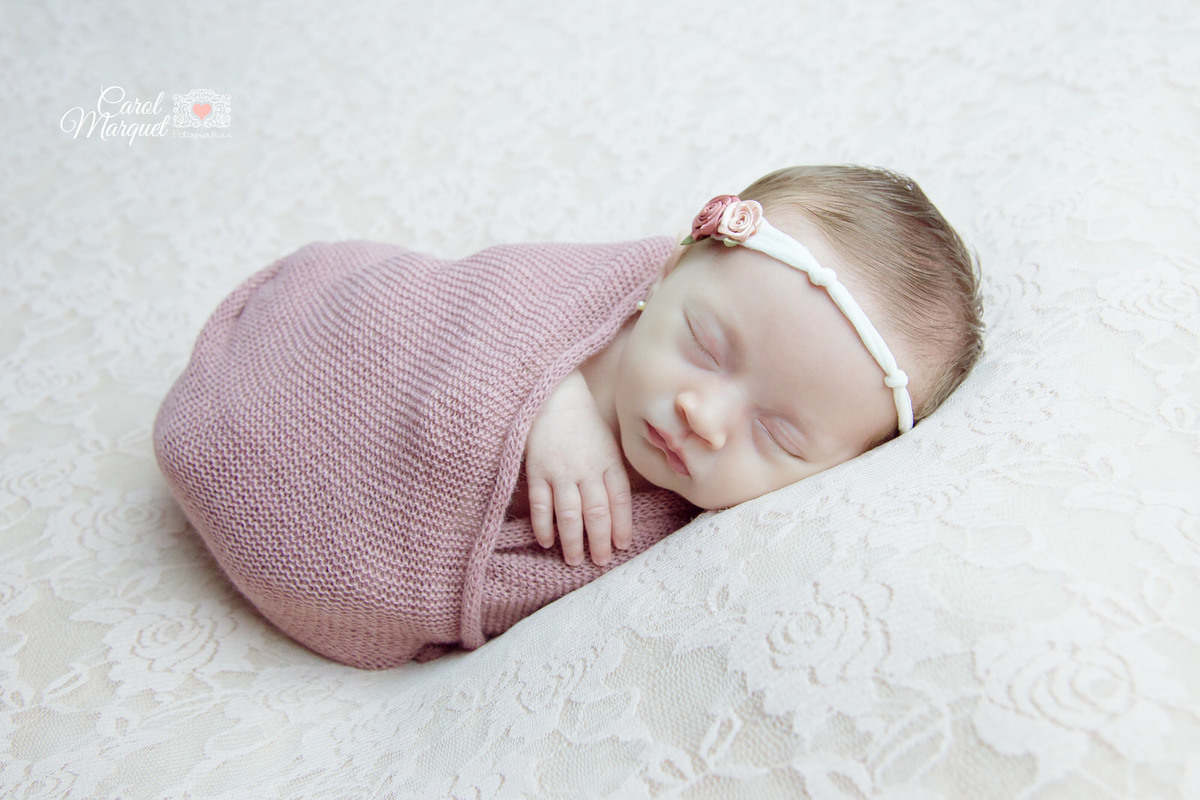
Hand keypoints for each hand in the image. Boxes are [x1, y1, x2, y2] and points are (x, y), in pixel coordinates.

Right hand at [524, 370, 632, 566]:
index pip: (619, 500)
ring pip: (570, 514)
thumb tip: (617, 504)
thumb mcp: (607, 441)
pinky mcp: (537, 470)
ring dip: (573, 541)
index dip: (622, 525)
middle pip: (597, 513)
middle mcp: (587, 469)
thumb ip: (612, 469)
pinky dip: (544, 525)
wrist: (552, 394)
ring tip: (573, 560)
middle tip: (600, 561)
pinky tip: (547, 541)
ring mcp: (561, 471)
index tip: (622, 545)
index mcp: (608, 461)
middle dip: (600, 541)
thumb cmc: (582, 419)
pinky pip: (541, 504)